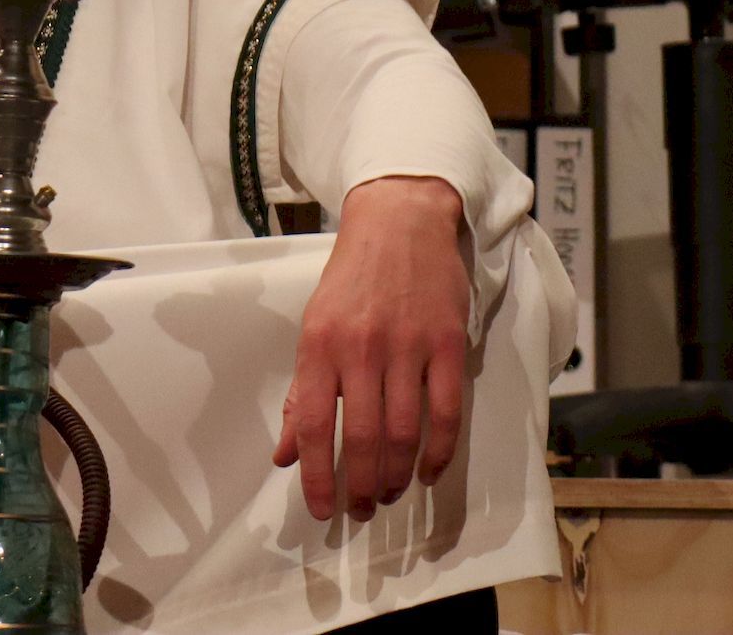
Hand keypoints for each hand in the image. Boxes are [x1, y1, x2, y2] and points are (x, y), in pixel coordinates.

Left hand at [272, 176, 470, 521]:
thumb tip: (287, 454)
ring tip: (390, 494)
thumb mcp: (313, 328)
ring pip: (404, 432)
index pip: (315, 426)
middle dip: (361, 485)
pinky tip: (429, 472)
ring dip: (397, 475)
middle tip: (362, 510)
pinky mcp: (445, 343)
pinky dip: (438, 452)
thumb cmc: (350, 281)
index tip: (322, 509)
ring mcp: (406, 346)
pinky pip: (445, 412)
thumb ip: (303, 394)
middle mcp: (360, 348)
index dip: (317, 476)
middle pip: (363, 438)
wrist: (398, 223)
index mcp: (318, 345)